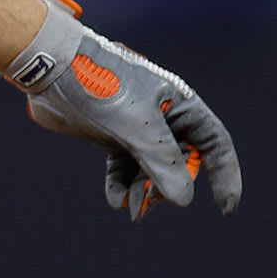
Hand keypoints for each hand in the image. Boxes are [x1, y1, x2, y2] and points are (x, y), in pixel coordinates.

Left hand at [5, 0, 243, 219]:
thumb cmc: (99, 84)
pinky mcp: (113, 134)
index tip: (225, 210)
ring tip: (131, 210)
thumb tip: (184, 199)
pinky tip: (115, 199)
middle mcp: (164, 115)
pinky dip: (122, 184)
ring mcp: (137, 126)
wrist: (51, 67)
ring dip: (144, 191)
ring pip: (152, 169)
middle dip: (169, 187)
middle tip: (149, 204)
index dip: (225, 176)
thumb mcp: (135, 124)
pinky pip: (126, 167)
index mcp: (180, 103)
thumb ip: (161, 161)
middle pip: (182, 163)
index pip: (215, 144)